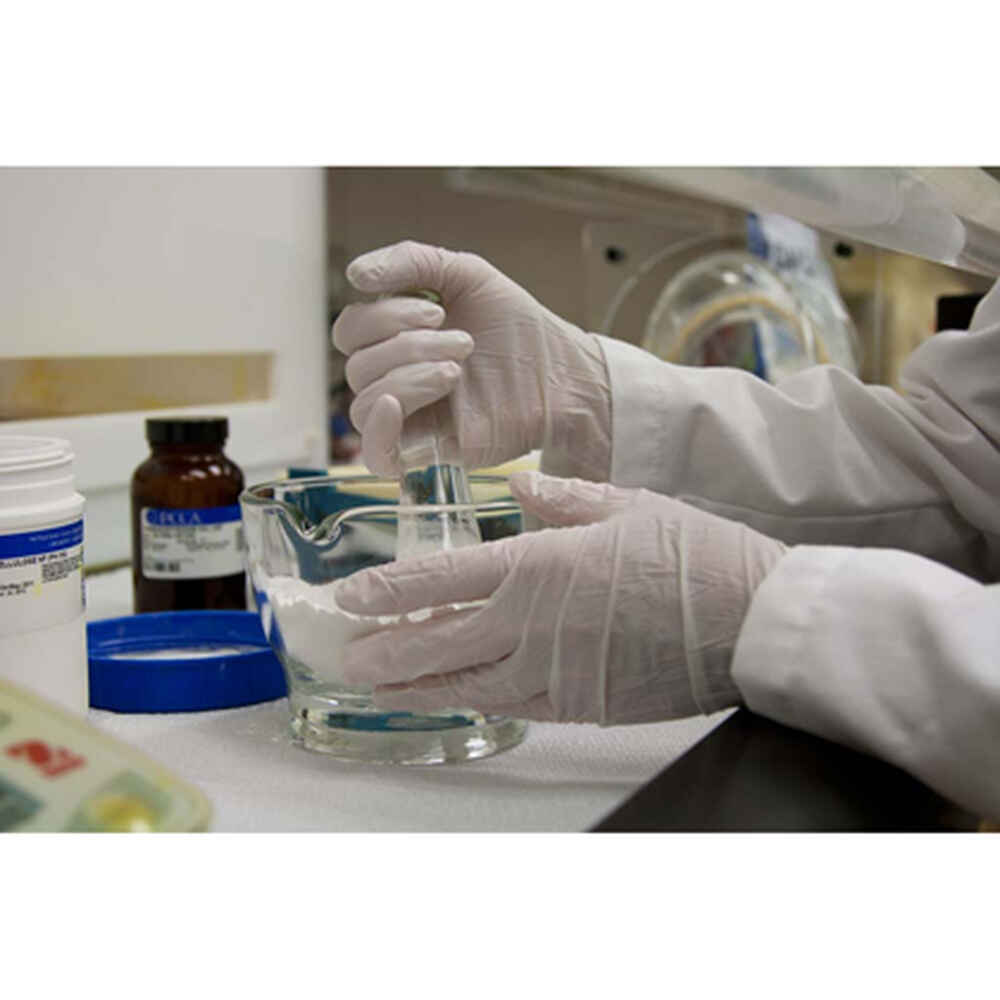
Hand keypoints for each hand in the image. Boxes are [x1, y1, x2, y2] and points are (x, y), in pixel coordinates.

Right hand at [331, 241, 610, 478]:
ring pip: (364, 404)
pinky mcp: (426, 452)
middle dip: (407, 346)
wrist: (562, 375)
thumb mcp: (466, 275)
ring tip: (459, 369)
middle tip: (464, 342)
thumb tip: (354, 275)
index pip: (350, 331)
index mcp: (395, 338)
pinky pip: (375, 452)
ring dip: (408, 377)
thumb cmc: (517, 329)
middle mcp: (395, 377)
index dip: (381, 317)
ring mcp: (409, 418)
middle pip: (357, 366)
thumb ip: (410, 261)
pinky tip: (397, 405)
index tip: (439, 311)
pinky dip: (377, 427)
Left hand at [334, 471, 786, 724]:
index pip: (443, 579)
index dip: (390, 590)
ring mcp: (556, 672)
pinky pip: (514, 707)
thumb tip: (522, 491)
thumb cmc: (696, 553)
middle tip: (348, 656)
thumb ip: (564, 498)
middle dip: (387, 650)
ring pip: (468, 686)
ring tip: (380, 688)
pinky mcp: (582, 705)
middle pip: (440, 643)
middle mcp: (536, 623)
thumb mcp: (629, 503)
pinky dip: (476, 703)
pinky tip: (456, 700)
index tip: (351, 597)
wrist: (754, 619)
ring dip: (418, 688)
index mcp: (543, 564)